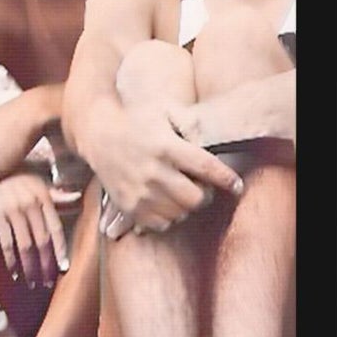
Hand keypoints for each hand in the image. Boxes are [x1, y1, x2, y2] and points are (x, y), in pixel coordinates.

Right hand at [0, 172, 69, 286]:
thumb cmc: (17, 175)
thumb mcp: (39, 182)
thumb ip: (57, 195)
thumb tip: (77, 198)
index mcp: (44, 198)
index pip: (55, 229)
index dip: (60, 250)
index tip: (63, 268)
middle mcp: (30, 205)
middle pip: (42, 241)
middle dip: (46, 265)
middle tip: (47, 282)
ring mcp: (13, 211)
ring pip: (25, 246)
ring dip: (30, 267)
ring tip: (32, 283)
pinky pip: (6, 243)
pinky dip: (11, 260)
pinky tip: (14, 272)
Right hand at [93, 105, 240, 235]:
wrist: (99, 135)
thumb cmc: (138, 121)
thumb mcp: (165, 111)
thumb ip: (191, 125)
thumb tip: (211, 146)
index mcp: (165, 146)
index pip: (205, 167)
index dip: (226, 179)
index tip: (237, 186)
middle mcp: (153, 171)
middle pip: (195, 198)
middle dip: (205, 194)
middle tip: (202, 186)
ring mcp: (140, 191)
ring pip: (180, 213)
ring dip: (186, 205)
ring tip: (180, 192)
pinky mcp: (129, 205)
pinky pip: (160, 224)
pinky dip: (168, 216)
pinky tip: (164, 201)